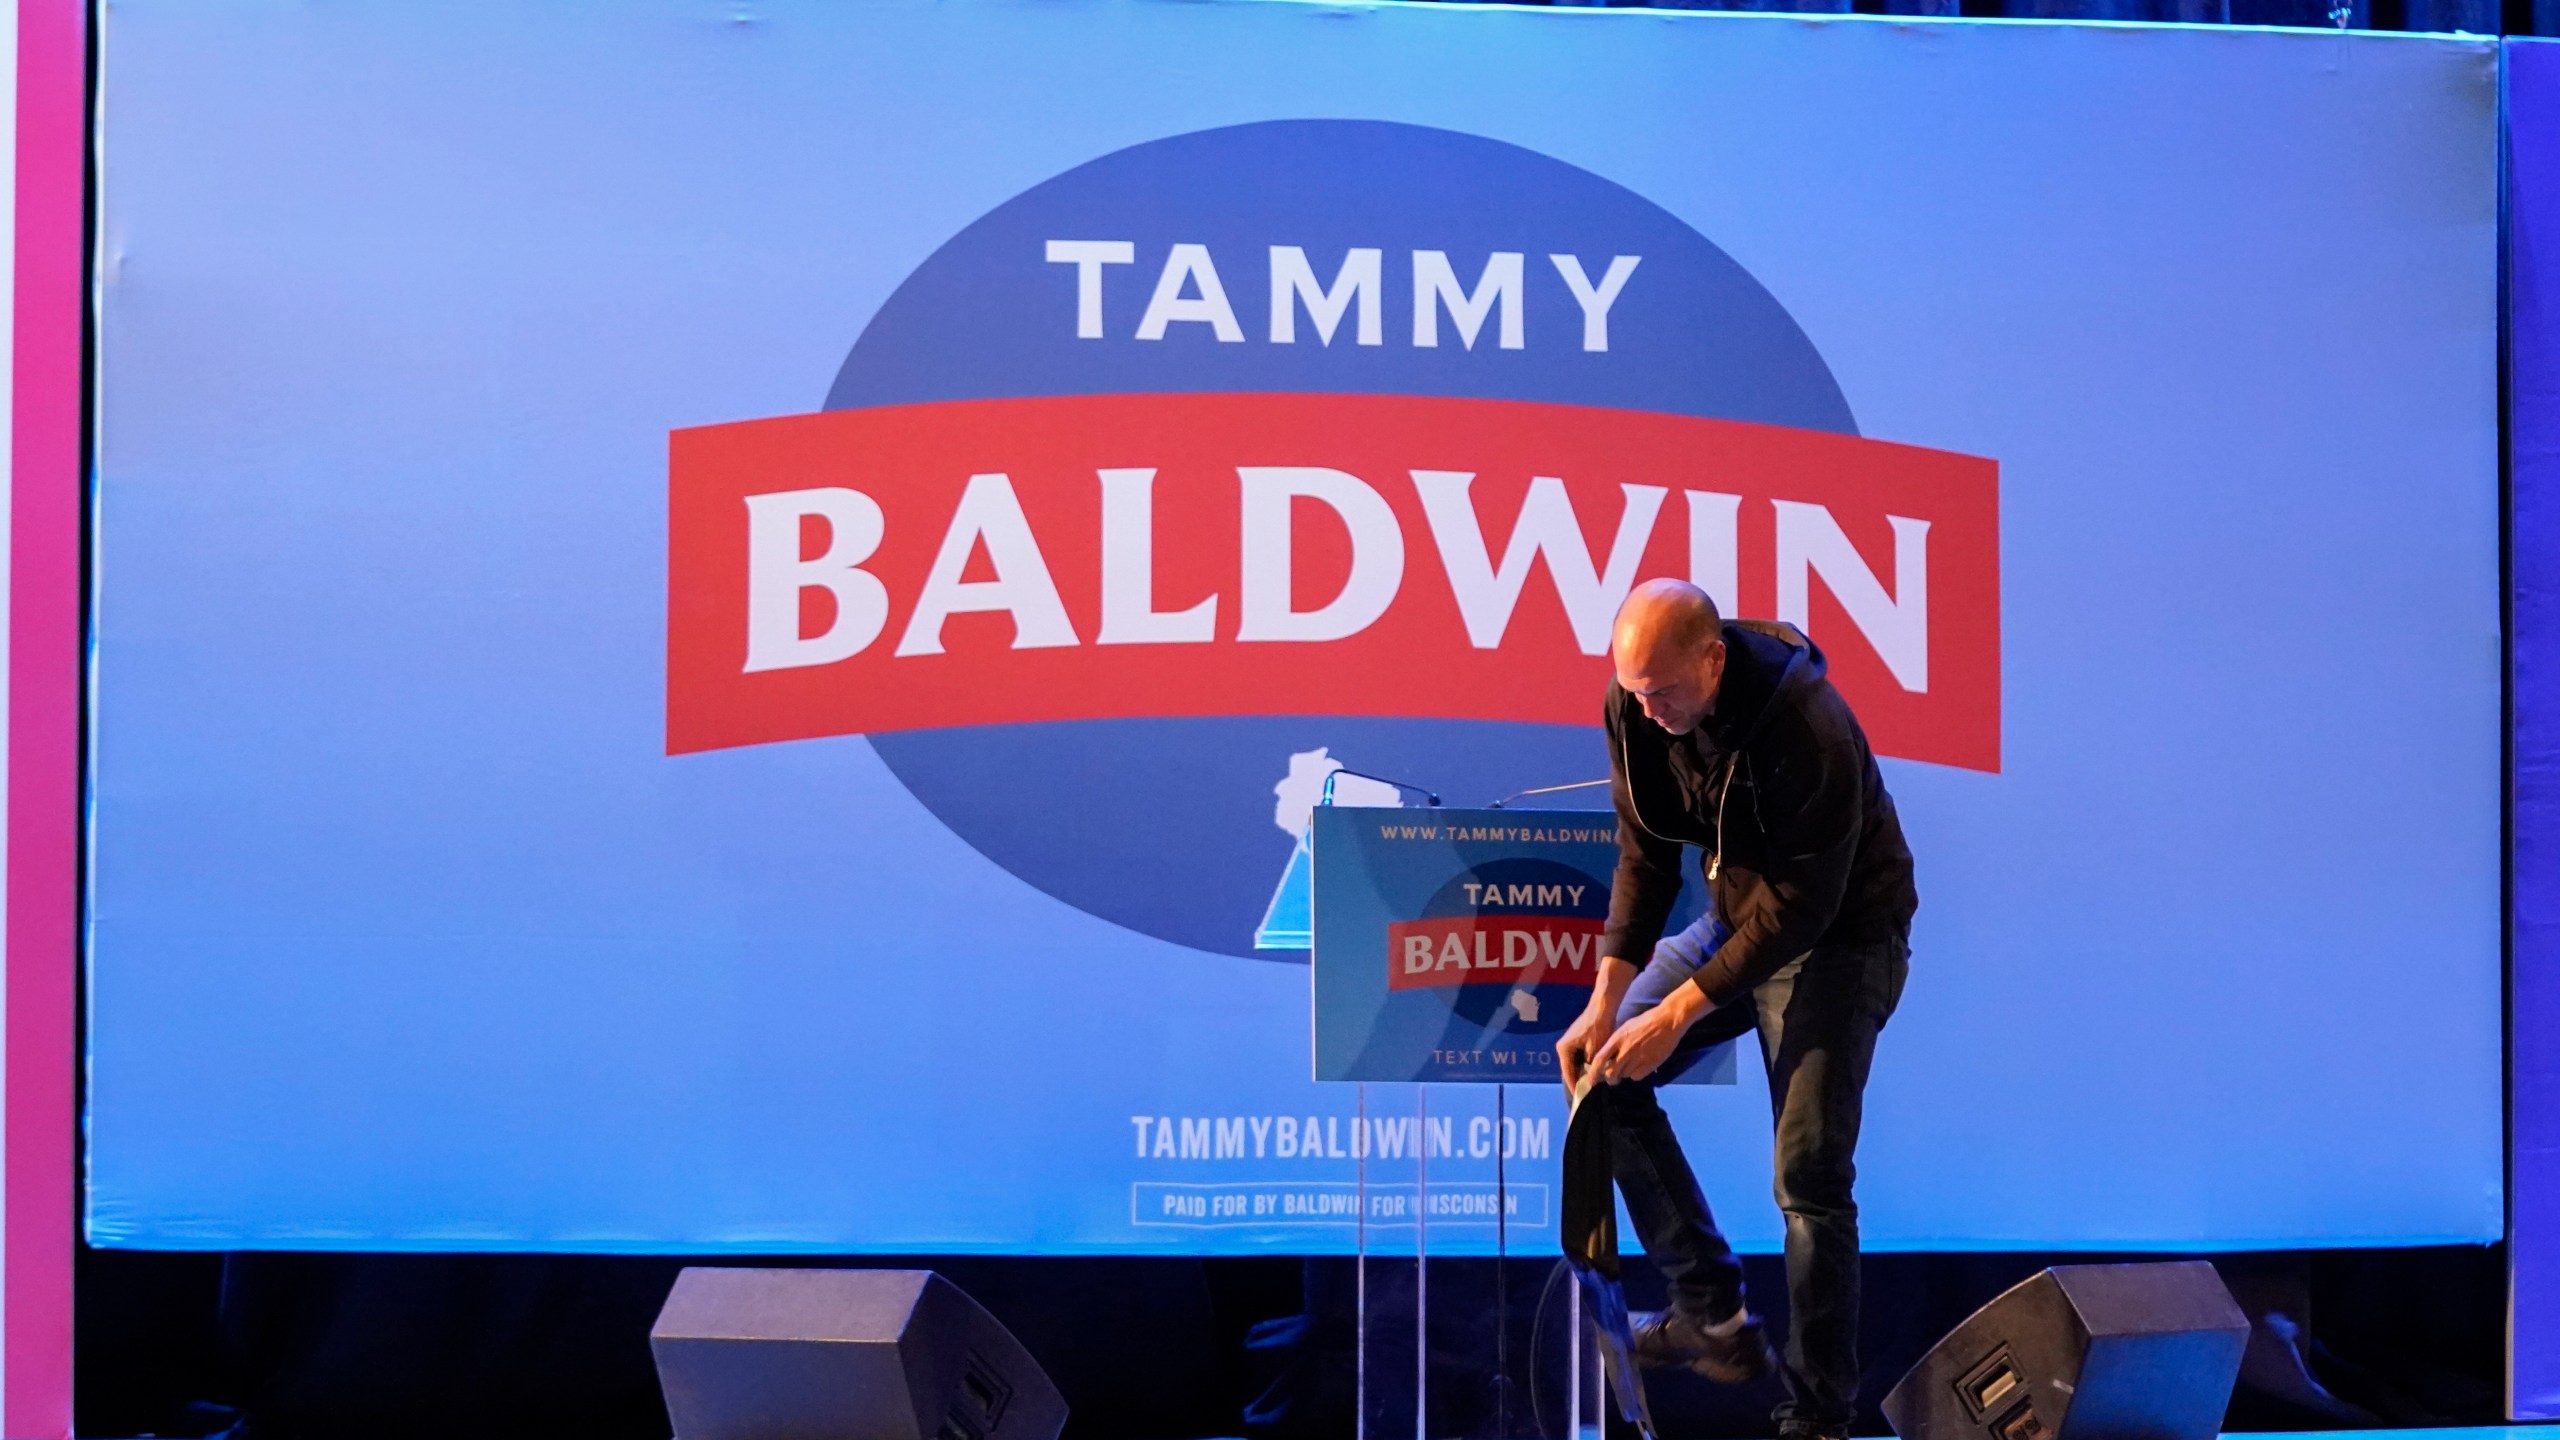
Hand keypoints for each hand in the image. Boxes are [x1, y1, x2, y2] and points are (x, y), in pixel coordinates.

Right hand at [1557, 1000, 1615, 1093]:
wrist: (1602, 1008)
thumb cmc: (1598, 1028)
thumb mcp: (1595, 1050)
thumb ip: (1591, 1067)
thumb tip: (1592, 1081)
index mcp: (1564, 1049)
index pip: (1568, 1072)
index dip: (1574, 1085)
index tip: (1580, 1097)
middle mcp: (1563, 1047)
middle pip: (1569, 1068)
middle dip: (1578, 1079)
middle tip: (1587, 1092)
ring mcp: (1568, 1043)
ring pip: (1574, 1063)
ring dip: (1582, 1072)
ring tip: (1591, 1084)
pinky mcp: (1575, 1040)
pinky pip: (1578, 1056)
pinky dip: (1584, 1063)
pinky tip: (1593, 1071)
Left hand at [1590, 985, 1705, 1084]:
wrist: (1667, 1020)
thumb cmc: (1645, 1021)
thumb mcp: (1625, 1028)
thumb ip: (1615, 1043)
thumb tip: (1607, 1056)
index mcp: (1617, 1039)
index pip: (1599, 1059)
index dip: (1593, 1072)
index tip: (1592, 1080)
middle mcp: (1626, 1050)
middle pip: (1610, 1073)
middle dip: (1609, 1079)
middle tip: (1612, 1079)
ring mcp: (1638, 1058)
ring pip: (1624, 1075)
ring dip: (1623, 1075)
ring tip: (1628, 1068)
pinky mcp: (1650, 1064)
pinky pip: (1637, 1076)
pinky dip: (1635, 1075)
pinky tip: (1638, 1067)